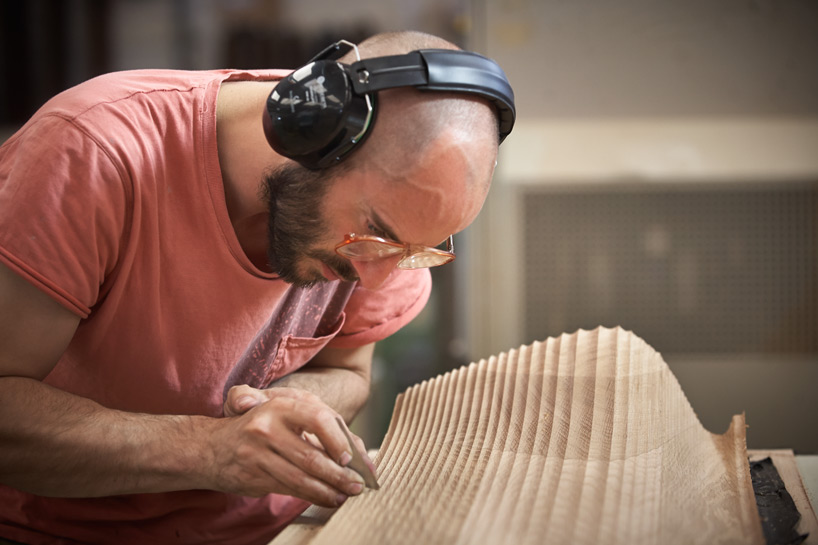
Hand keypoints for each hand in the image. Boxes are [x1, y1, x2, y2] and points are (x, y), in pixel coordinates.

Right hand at [211, 386, 370, 505]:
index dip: (338, 440)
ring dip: (328, 490)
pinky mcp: (254, 475)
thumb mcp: (287, 414)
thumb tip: (359, 452)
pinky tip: (327, 498)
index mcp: (282, 405)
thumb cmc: (263, 426)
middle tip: (358, 485)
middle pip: (312, 456)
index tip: (350, 458)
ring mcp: (258, 453)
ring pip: (301, 477)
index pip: (319, 419)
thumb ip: (323, 426)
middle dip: (340, 474)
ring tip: (346, 494)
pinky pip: (289, 488)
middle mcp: (267, 427)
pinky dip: (312, 496)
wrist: (212, 446)